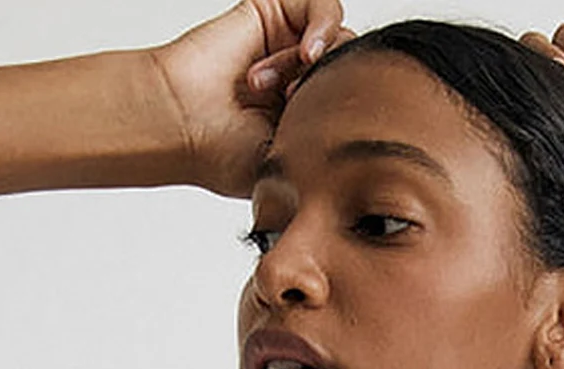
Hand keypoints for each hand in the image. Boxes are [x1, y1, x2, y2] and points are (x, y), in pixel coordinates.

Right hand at [149, 0, 358, 199]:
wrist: (184, 125)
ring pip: (338, 40)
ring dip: (315, 68)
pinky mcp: (275, 11)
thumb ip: (334, 143)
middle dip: (332, 89)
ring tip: (284, 92)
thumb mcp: (297, 159)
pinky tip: (305, 54)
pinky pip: (324, 6)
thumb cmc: (225, 153)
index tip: (325, 136)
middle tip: (297, 111)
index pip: (354, 100)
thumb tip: (379, 146)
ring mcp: (288, 42)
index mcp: (306, 114)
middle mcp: (299, 77)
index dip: (349, 112)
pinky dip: (321, 29)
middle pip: (351, 67)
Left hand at [520, 23, 563, 202]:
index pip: (512, 110)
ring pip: (543, 49)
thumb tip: (505, 111)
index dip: (509, 102)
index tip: (520, 108)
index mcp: (554, 138)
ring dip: (549, 59)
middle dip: (528, 77)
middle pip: (524, 75)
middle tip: (548, 92)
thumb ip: (545, 131)